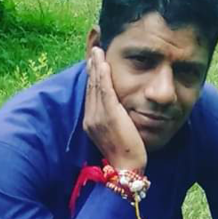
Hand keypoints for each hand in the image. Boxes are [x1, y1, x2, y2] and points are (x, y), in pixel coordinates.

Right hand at [83, 47, 146, 172]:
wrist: (127, 168)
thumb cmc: (126, 155)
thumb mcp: (115, 135)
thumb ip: (113, 121)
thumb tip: (118, 111)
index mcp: (91, 123)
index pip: (91, 95)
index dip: (92, 77)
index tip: (93, 63)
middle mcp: (91, 119)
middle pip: (91, 87)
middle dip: (92, 68)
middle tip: (94, 50)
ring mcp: (98, 117)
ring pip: (96, 86)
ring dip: (96, 66)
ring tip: (97, 51)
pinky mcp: (109, 116)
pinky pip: (104, 91)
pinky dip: (103, 76)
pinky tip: (103, 64)